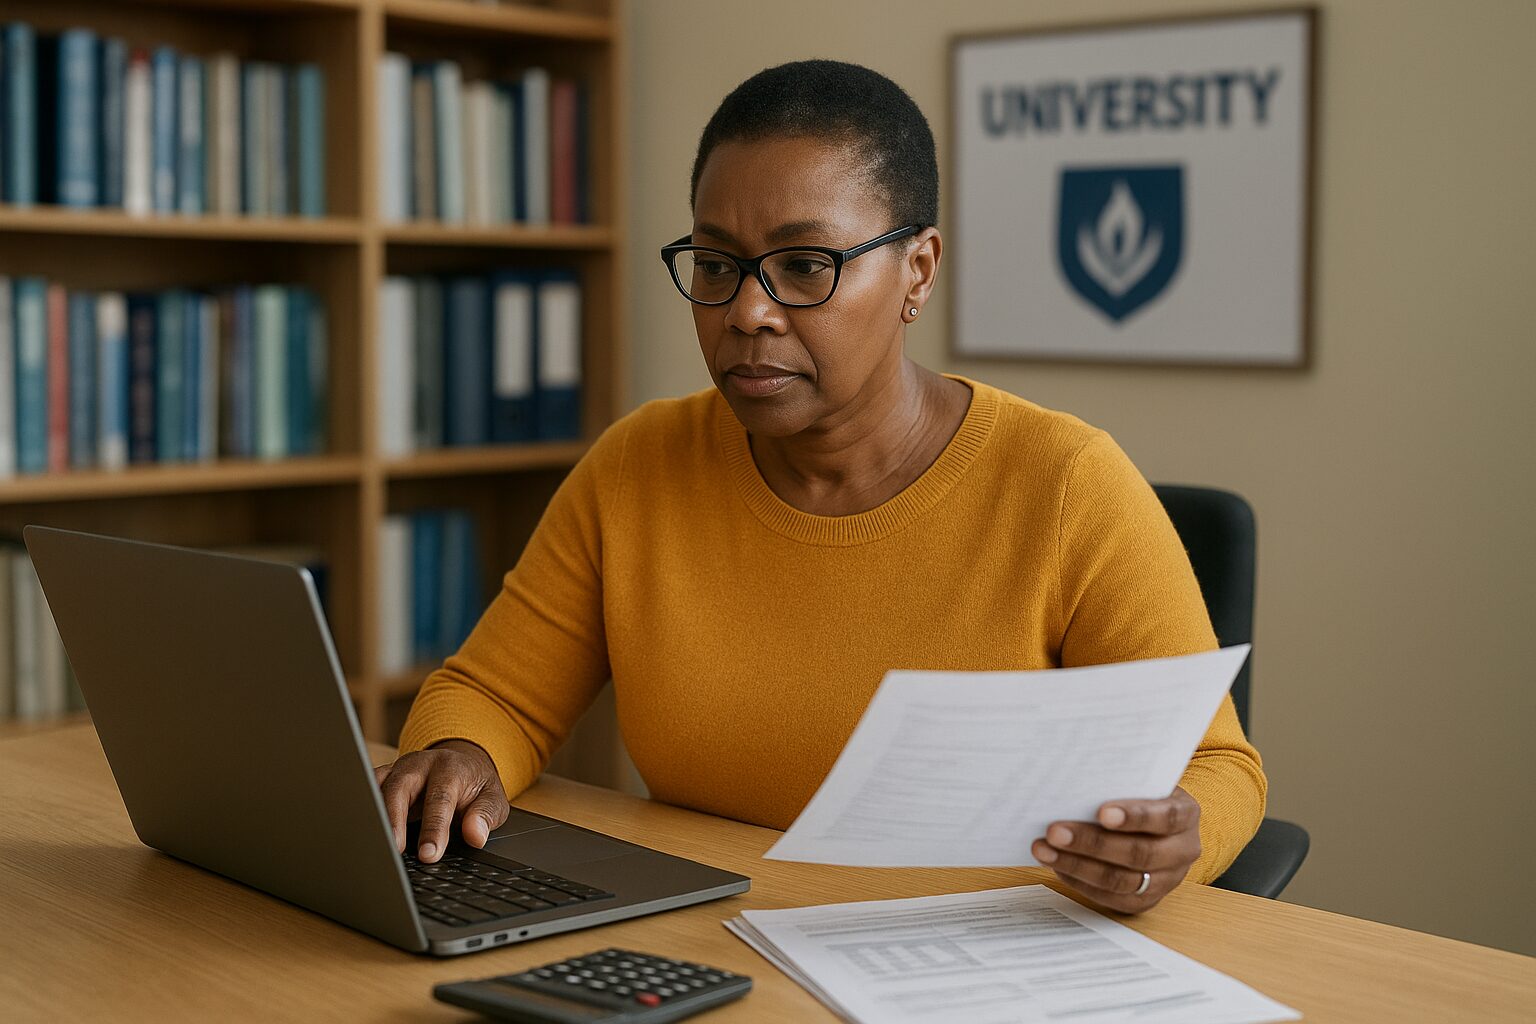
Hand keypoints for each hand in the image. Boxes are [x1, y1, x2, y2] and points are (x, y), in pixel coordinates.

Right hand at [374, 740, 509, 863]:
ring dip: (373, 815)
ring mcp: (398, 769)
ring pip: (377, 787)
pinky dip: (362, 809)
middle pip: (400, 788)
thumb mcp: (493, 798)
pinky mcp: (383, 777)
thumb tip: (476, 835)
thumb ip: (485, 815)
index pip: (439, 799)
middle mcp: (420, 764)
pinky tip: (359, 832)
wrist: (463, 764)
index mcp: (450, 768)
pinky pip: (367, 790)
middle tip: (393, 851)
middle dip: (394, 820)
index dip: (434, 828)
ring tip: (371, 846)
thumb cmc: (475, 786)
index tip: (430, 855)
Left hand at [1030, 787, 1200, 912]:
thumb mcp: (1143, 782)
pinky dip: (1079, 882)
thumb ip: (1120, 782)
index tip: (1102, 812)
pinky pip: (1111, 898)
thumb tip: (1076, 780)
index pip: (1165, 817)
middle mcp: (1182, 851)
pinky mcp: (1144, 900)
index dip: (1135, 816)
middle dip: (1092, 843)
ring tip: (1044, 849)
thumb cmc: (1143, 795)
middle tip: (1055, 831)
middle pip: (1138, 853)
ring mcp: (1166, 881)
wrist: (1161, 826)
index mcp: (1186, 814)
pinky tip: (1056, 864)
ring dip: (1077, 865)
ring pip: (1121, 881)